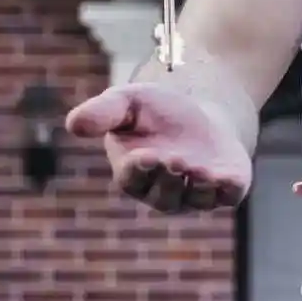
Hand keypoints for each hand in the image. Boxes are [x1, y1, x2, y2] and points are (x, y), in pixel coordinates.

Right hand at [68, 80, 251, 211]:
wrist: (202, 111)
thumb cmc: (156, 111)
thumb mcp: (127, 102)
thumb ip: (102, 112)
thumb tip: (73, 124)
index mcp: (135, 173)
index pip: (133, 179)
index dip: (138, 170)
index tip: (144, 156)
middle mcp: (165, 190)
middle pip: (165, 194)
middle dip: (169, 177)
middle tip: (174, 159)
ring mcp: (197, 192)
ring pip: (196, 198)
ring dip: (198, 186)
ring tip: (199, 169)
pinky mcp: (228, 187)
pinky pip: (228, 196)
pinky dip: (228, 189)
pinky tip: (227, 178)